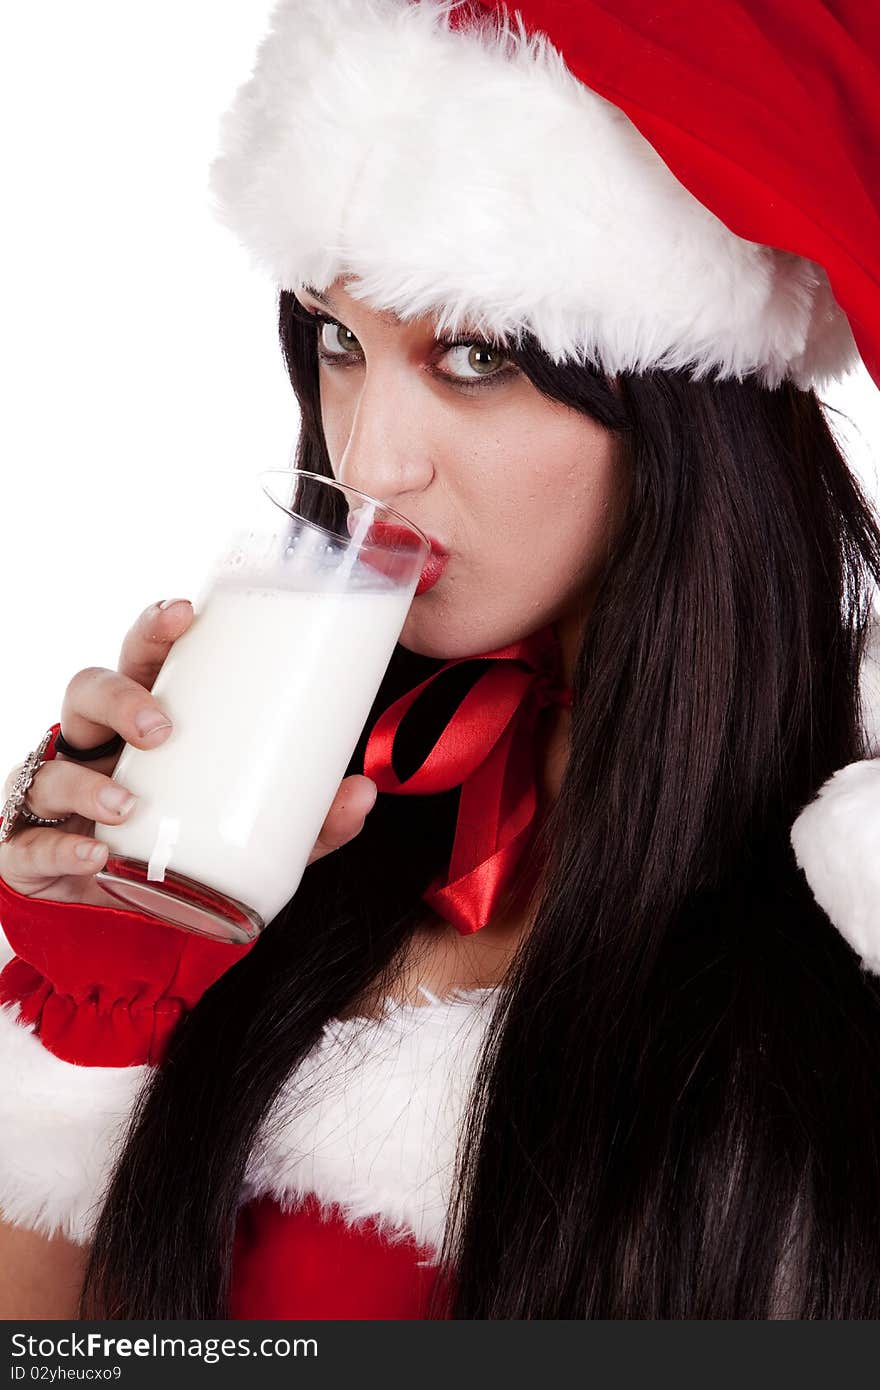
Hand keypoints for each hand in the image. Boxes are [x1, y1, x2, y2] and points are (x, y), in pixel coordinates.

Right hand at [0, 599, 377, 902]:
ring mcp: (56, 795)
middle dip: (120, 695)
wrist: (129, 926)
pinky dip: (60, 849)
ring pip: (51, 765)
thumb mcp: (256, 835)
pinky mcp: (30, 849)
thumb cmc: (184, 851)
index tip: (185, 612)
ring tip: (130, 803)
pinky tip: (92, 856)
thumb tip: (364, 793)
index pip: (143, 658)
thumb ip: (307, 820)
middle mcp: (95, 747)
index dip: (155, 628)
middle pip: (88, 689)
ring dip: (89, 783)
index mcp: (145, 721)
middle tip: (162, 724)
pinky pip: (29, 843)